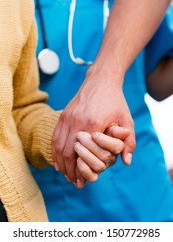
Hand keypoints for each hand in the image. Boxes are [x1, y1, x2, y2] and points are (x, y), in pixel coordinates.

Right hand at [52, 66, 135, 182]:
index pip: (80, 154)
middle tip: (73, 182)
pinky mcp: (64, 115)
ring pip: (58, 145)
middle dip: (69, 170)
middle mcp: (76, 121)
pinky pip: (55, 136)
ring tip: (65, 174)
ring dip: (60, 162)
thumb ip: (129, 142)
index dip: (79, 170)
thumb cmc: (115, 101)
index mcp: (92, 124)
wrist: (101, 81)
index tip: (81, 182)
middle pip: (66, 152)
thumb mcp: (126, 120)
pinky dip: (55, 150)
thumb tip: (127, 162)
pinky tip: (58, 160)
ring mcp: (68, 117)